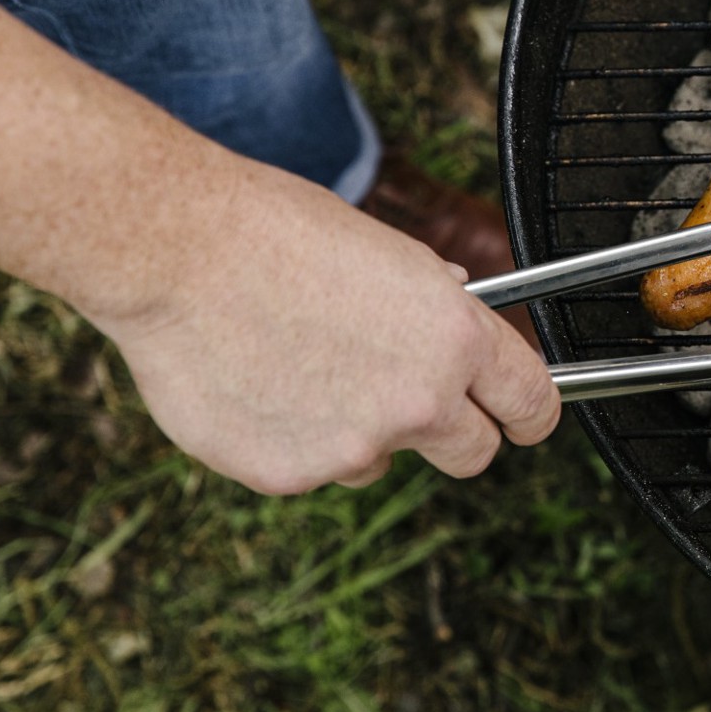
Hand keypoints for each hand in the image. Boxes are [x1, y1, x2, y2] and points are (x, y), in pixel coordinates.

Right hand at [97, 158, 558, 494]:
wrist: (178, 252)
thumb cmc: (279, 234)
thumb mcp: (390, 253)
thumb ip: (434, 303)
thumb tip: (457, 309)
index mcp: (456, 339)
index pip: (532, 402)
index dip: (532, 415)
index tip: (525, 420)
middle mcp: (418, 402)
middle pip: (473, 453)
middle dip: (455, 433)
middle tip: (413, 402)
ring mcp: (353, 447)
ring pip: (377, 459)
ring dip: (357, 430)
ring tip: (300, 363)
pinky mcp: (288, 477)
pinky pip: (309, 468)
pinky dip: (291, 439)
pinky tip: (257, 382)